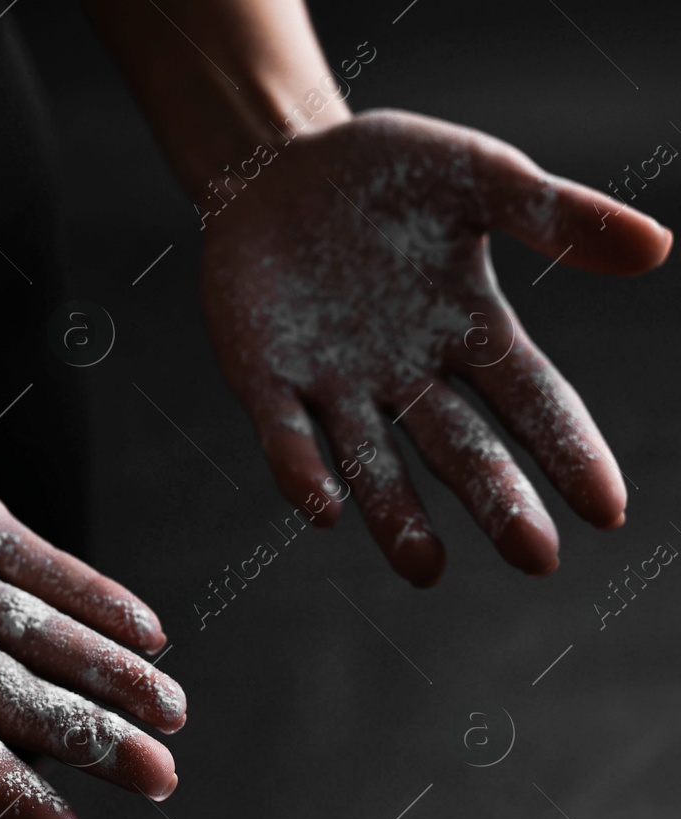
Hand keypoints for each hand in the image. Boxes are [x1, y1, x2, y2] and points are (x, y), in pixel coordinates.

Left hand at [200, 109, 670, 584]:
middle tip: (536, 557)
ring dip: (395, 514)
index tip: (608, 510)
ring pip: (372, 461)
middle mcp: (408, 374)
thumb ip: (557, 214)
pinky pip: (285, 434)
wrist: (278, 163)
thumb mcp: (478, 177)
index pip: (532, 402)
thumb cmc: (391, 173)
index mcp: (471, 331)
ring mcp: (335, 383)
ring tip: (424, 567)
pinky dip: (303, 470)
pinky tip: (324, 509)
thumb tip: (658, 247)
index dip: (569, 451)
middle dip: (496, 500)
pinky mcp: (265, 377)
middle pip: (460, 448)